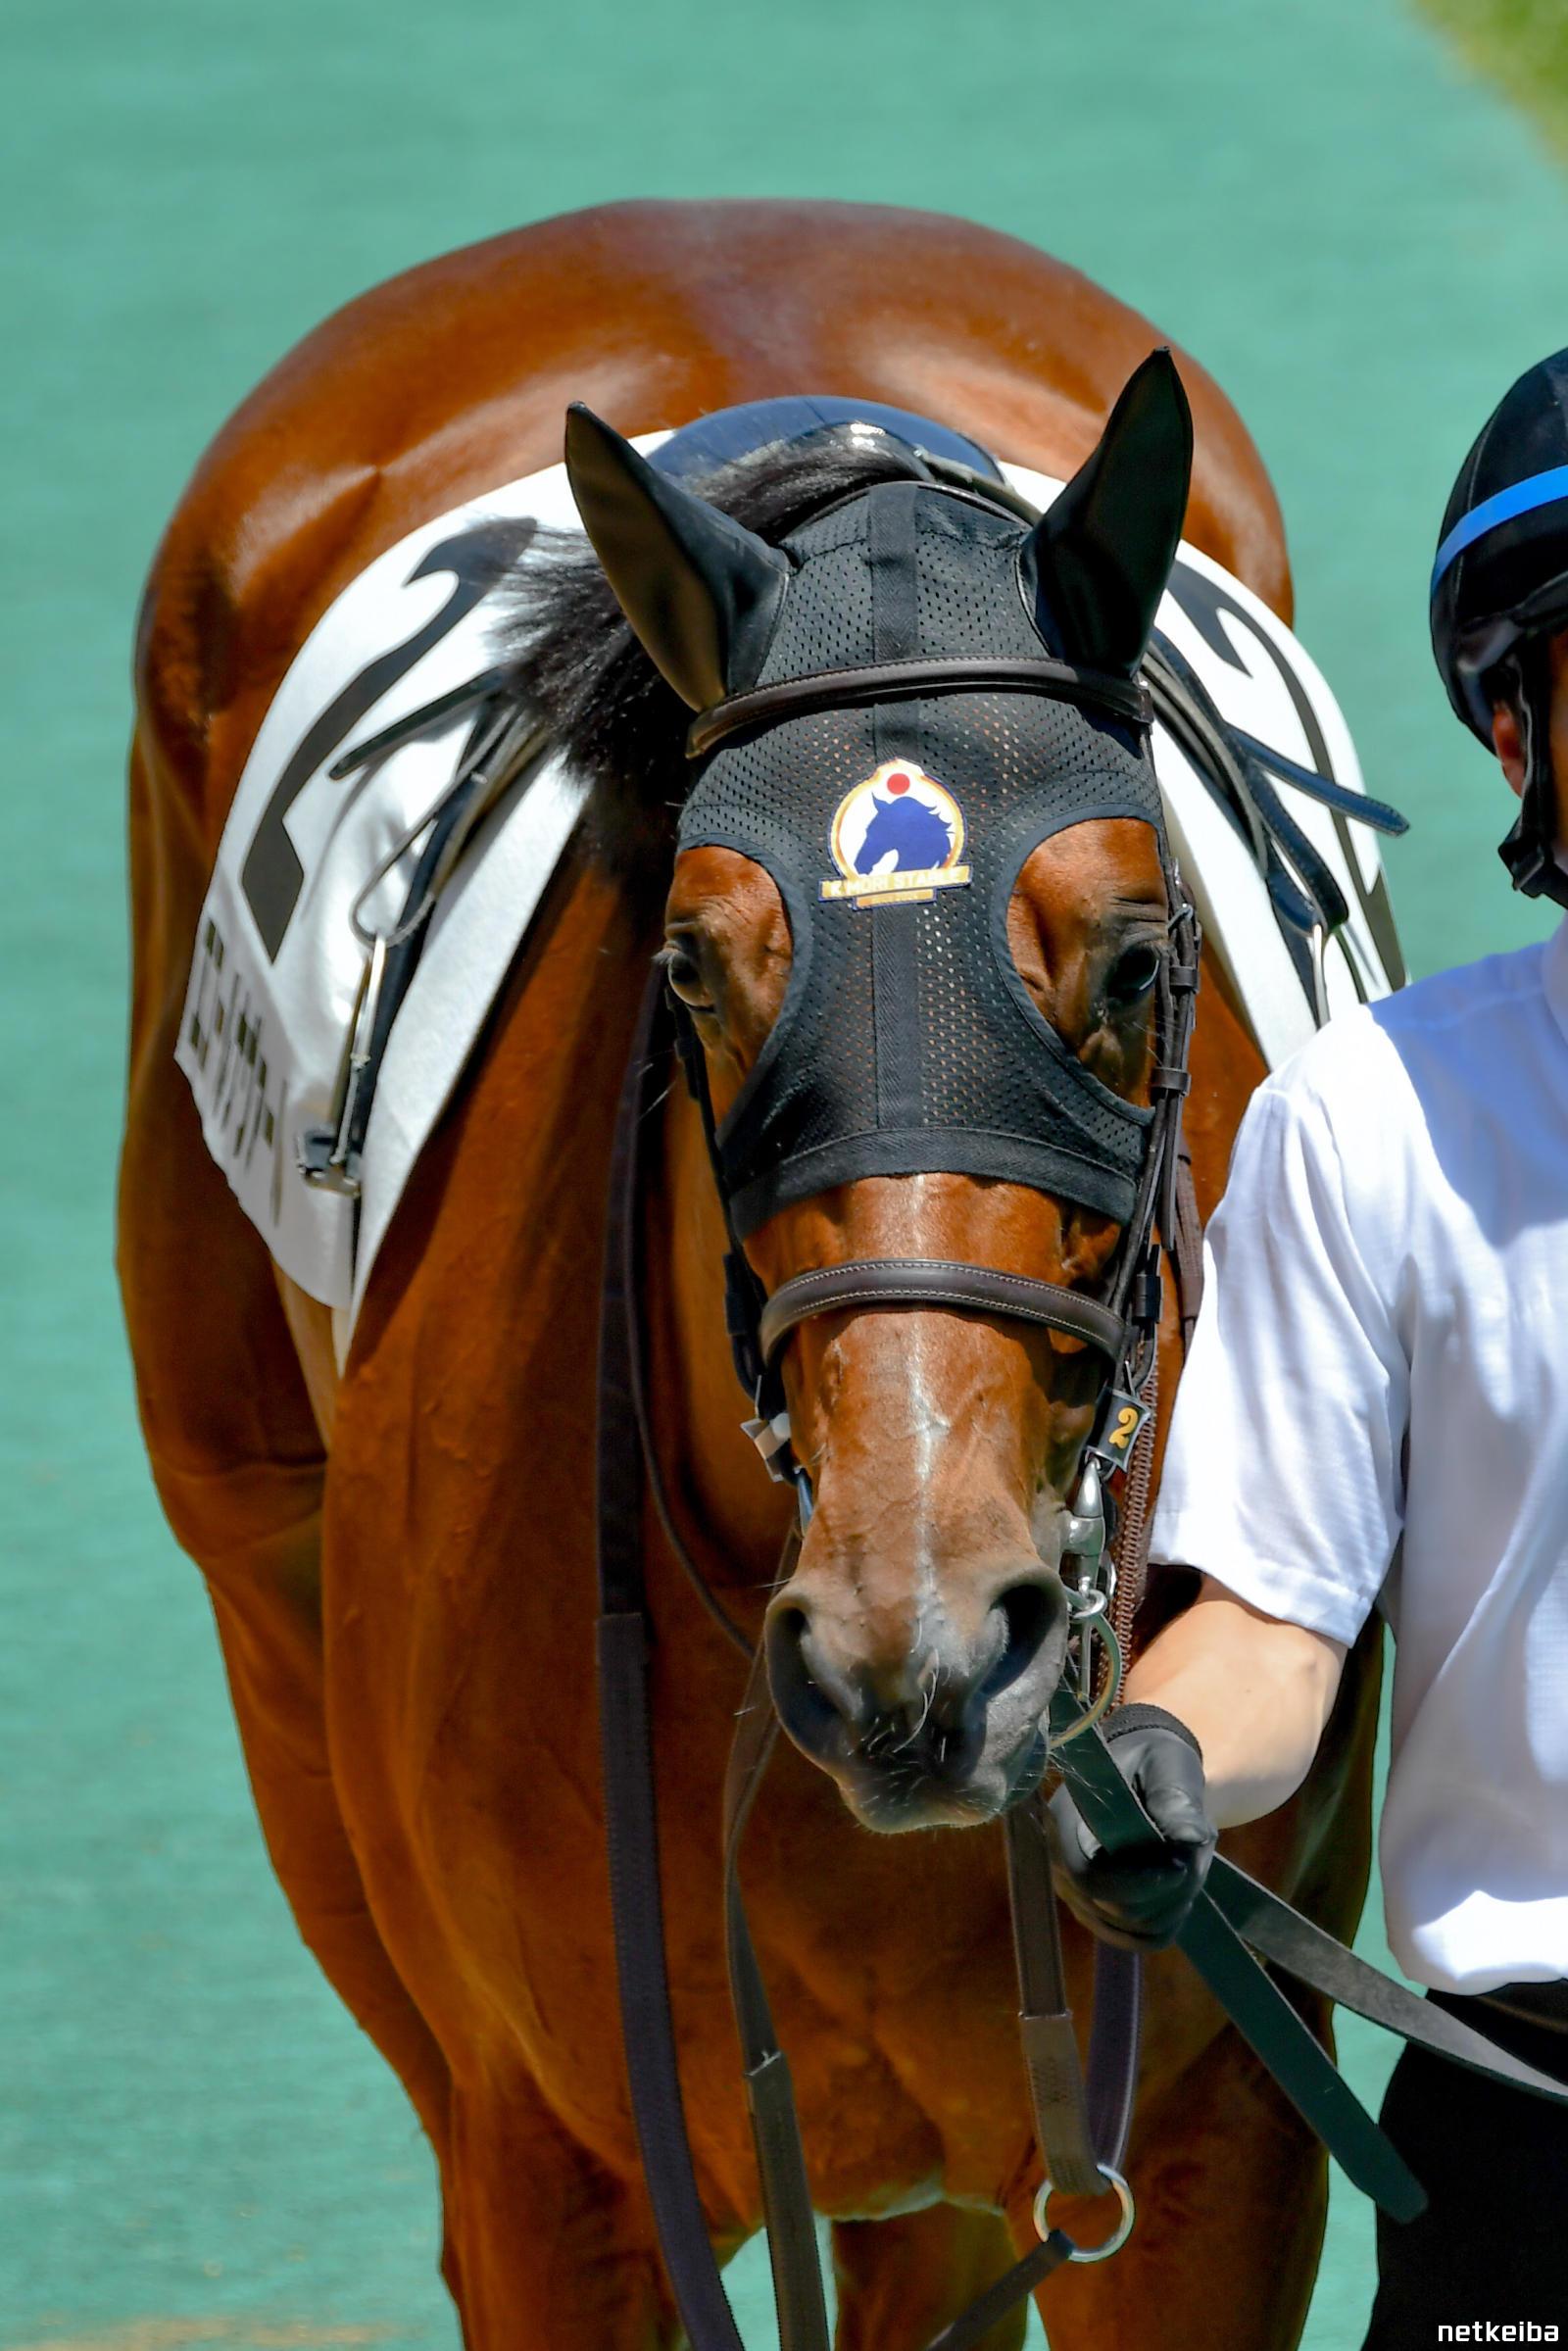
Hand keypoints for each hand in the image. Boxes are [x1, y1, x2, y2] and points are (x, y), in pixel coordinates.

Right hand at [1047, 1704, 1217, 1950]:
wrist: (1146, 1776)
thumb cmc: (1154, 1764)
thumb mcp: (1169, 1767)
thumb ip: (1176, 1800)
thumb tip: (1190, 1839)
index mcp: (1064, 1823)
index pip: (1088, 1877)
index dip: (1138, 1882)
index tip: (1180, 1864)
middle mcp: (1060, 1865)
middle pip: (1118, 1910)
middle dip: (1168, 1890)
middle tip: (1194, 1854)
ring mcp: (1077, 1895)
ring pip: (1135, 1928)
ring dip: (1174, 1901)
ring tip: (1186, 1860)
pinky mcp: (1098, 1915)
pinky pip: (1140, 1939)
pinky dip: (1168, 1919)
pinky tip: (1174, 1885)